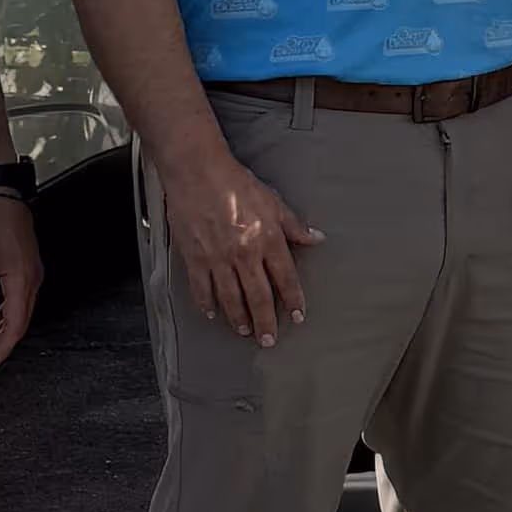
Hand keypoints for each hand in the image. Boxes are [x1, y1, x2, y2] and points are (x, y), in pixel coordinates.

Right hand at [155, 134, 318, 342]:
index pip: (286, 278)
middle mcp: (245, 254)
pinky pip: (202, 288)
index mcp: (267, 240)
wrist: (197, 171)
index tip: (297, 316)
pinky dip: (208, 304)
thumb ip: (294, 225)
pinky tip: (213, 313)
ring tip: (245, 331)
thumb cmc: (234, 182)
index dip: (293, 300)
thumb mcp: (273, 201)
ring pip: (232, 299)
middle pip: (259, 297)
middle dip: (266, 322)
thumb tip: (316, 239)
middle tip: (269, 339)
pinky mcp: (195, 257)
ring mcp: (218, 258)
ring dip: (240, 318)